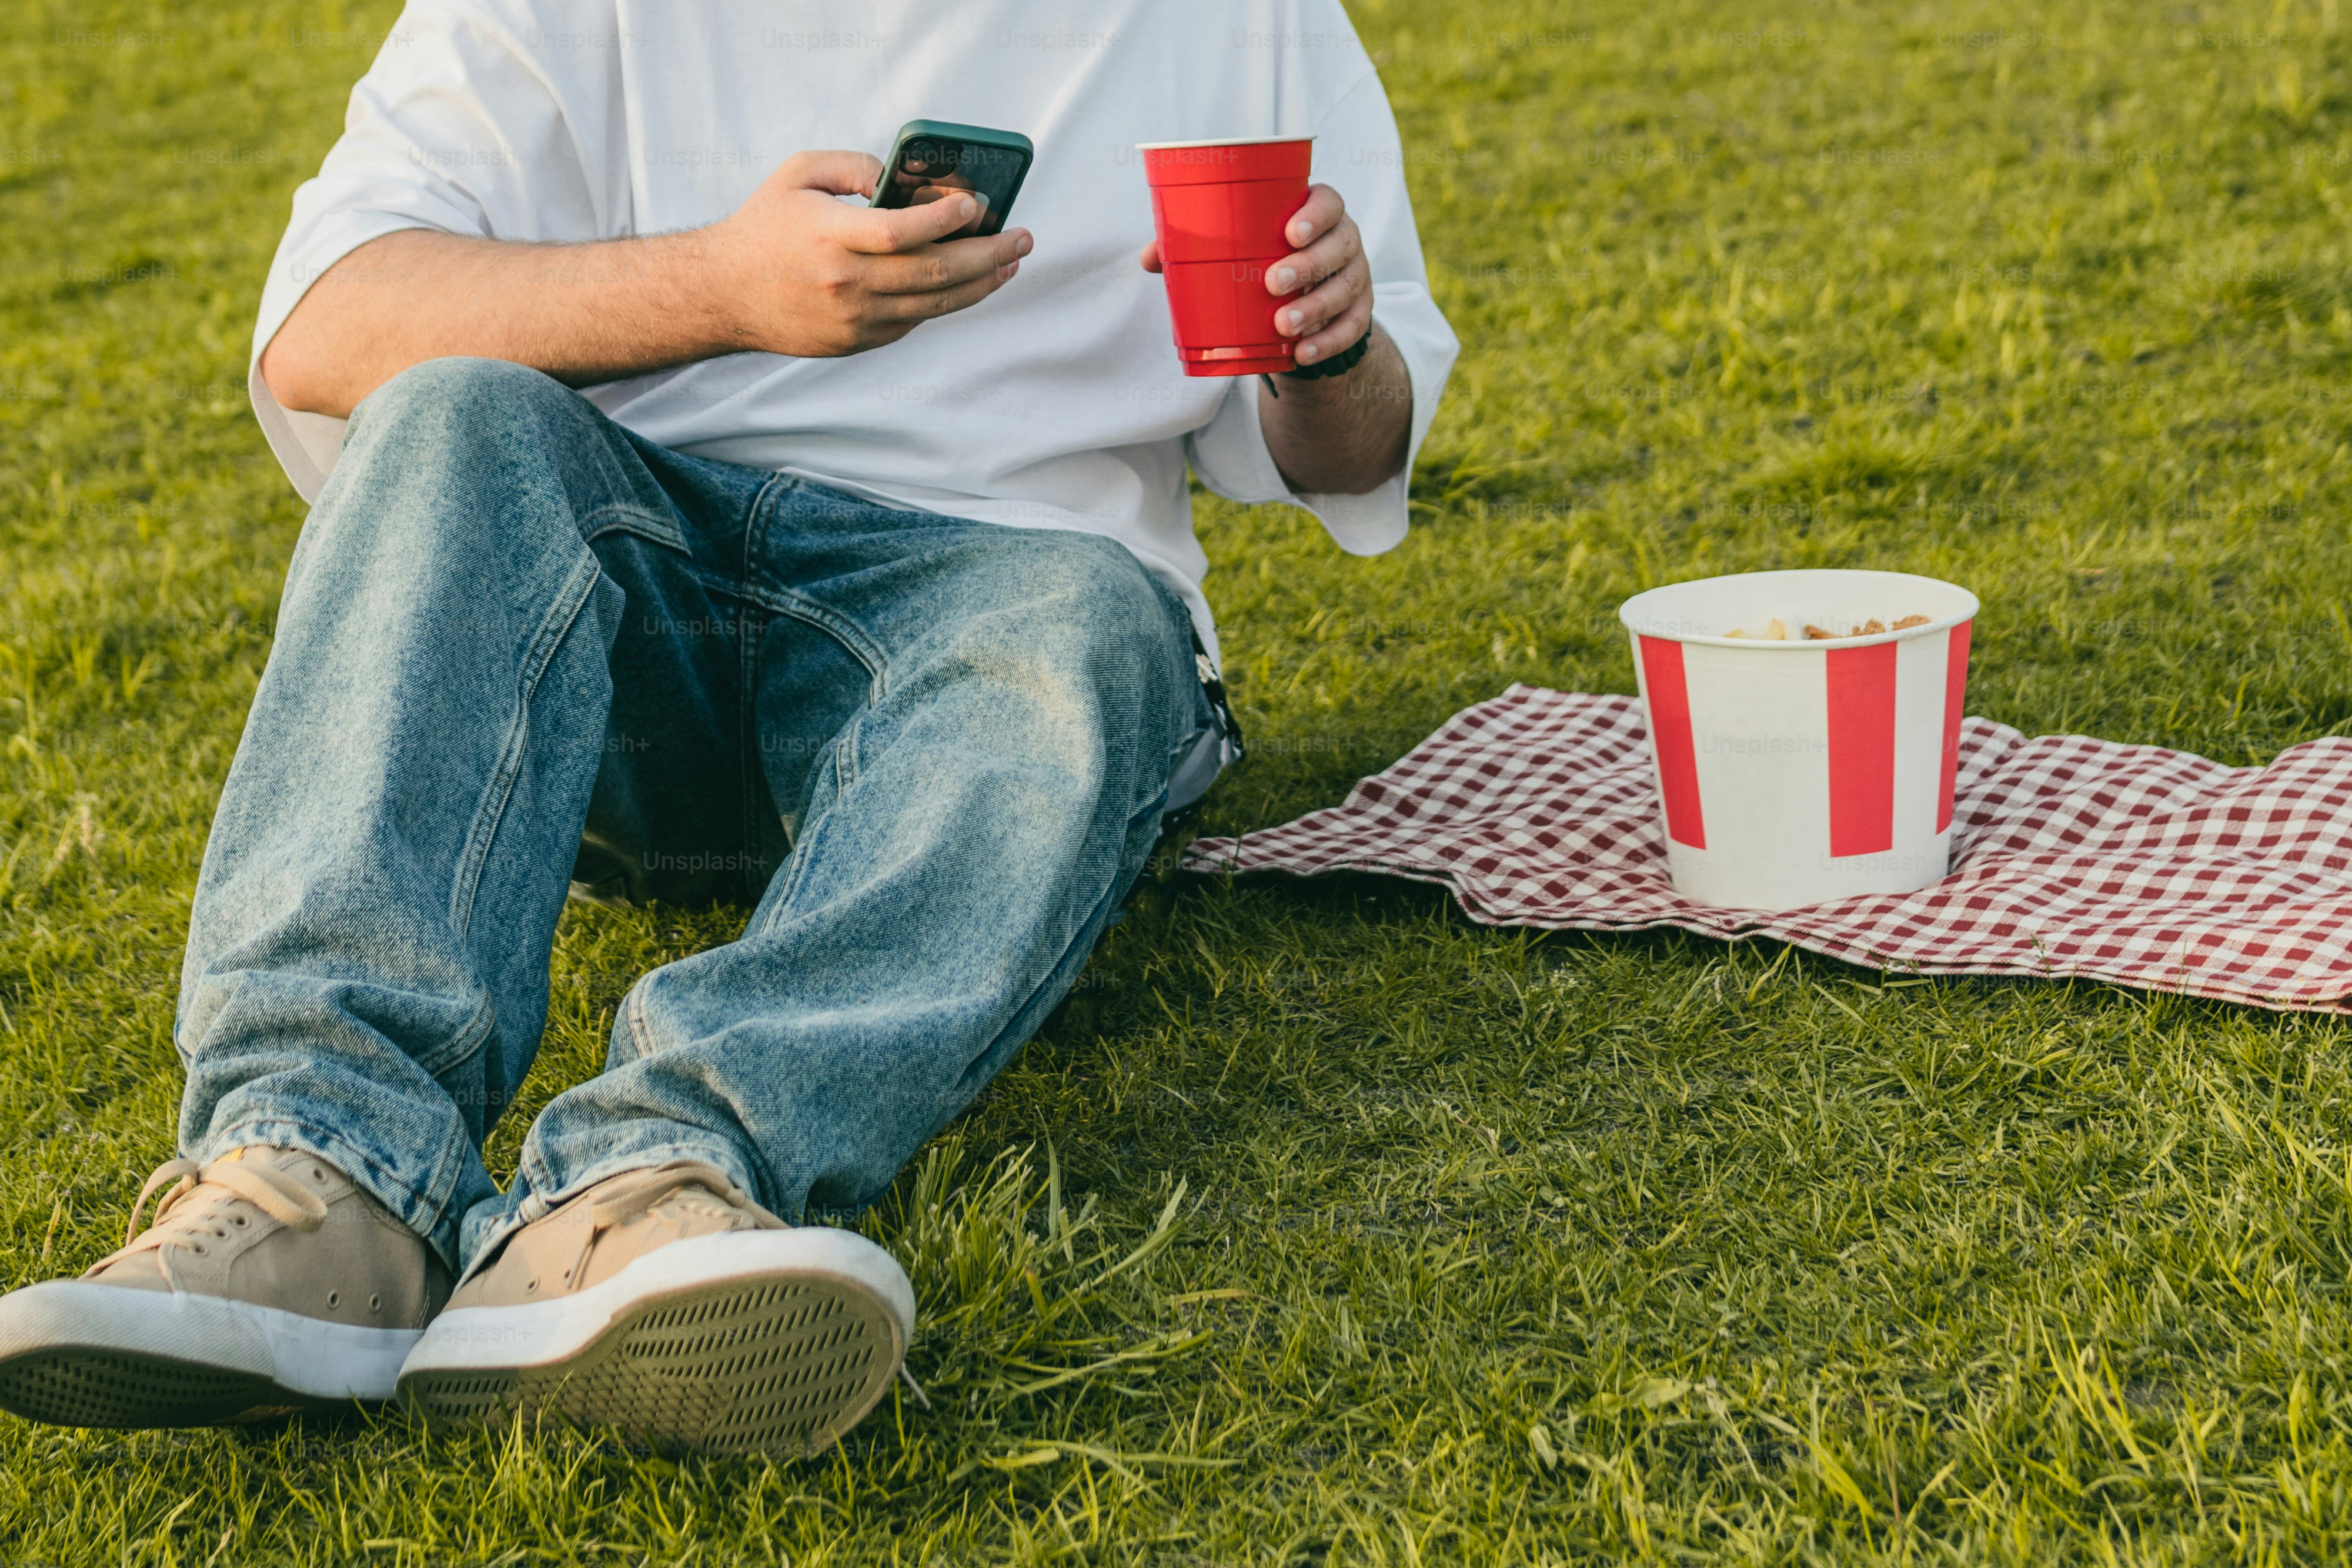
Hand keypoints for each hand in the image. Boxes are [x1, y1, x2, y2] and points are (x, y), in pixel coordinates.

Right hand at [712, 150, 1031, 356]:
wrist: (725, 293)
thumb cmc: (765, 225)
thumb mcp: (800, 173)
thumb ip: (855, 165)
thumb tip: (907, 180)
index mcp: (829, 235)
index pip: (901, 231)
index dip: (945, 220)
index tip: (977, 206)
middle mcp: (845, 282)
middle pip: (933, 273)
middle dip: (988, 255)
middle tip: (1022, 238)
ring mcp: (854, 318)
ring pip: (934, 303)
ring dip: (981, 284)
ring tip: (1010, 263)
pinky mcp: (858, 340)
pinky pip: (914, 319)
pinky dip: (946, 300)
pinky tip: (969, 282)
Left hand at [1141, 183, 1368, 369]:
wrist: (1300, 304)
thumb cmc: (1263, 260)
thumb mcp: (1239, 249)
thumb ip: (1197, 247)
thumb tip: (1150, 259)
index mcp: (1317, 212)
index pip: (1329, 202)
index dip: (1315, 215)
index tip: (1289, 232)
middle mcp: (1344, 239)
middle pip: (1338, 247)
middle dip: (1307, 265)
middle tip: (1272, 283)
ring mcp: (1356, 276)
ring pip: (1345, 288)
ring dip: (1315, 308)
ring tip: (1283, 325)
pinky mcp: (1359, 311)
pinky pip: (1353, 328)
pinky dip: (1329, 342)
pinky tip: (1304, 353)